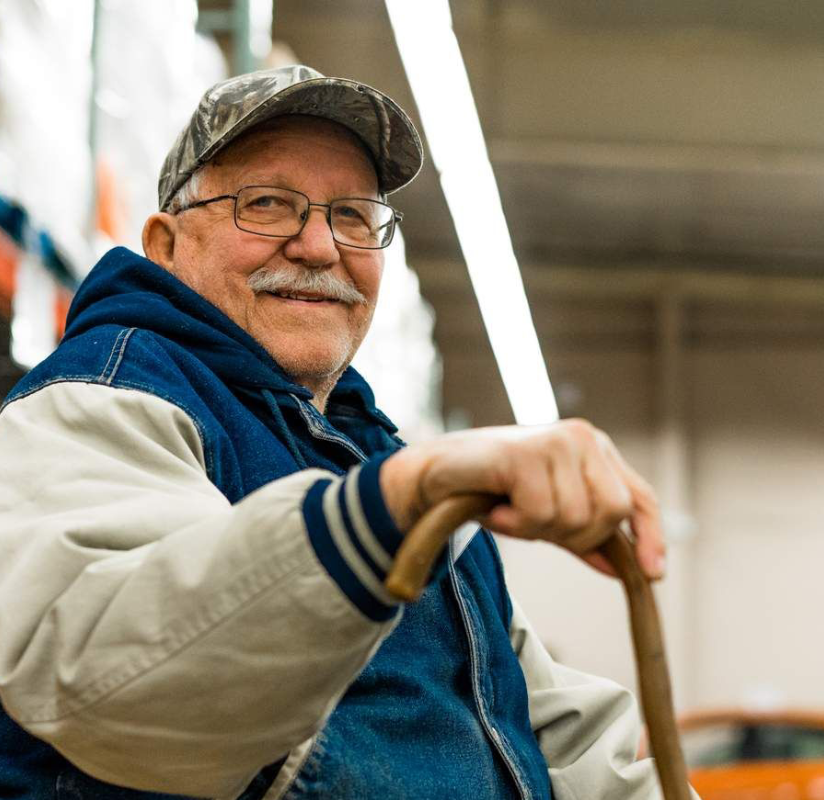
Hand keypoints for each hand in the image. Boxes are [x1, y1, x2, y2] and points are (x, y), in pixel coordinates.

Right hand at [380, 419, 663, 580]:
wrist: (436, 474)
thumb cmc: (491, 490)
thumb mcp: (547, 514)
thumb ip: (585, 536)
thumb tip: (626, 568)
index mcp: (594, 450)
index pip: (638, 497)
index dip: (651, 536)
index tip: (653, 574)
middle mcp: (582, 439)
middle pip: (610, 514)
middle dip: (573, 536)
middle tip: (533, 524)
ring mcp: (556, 441)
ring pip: (574, 518)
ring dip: (536, 529)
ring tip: (509, 511)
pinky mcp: (527, 453)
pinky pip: (540, 513)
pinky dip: (516, 523)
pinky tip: (497, 508)